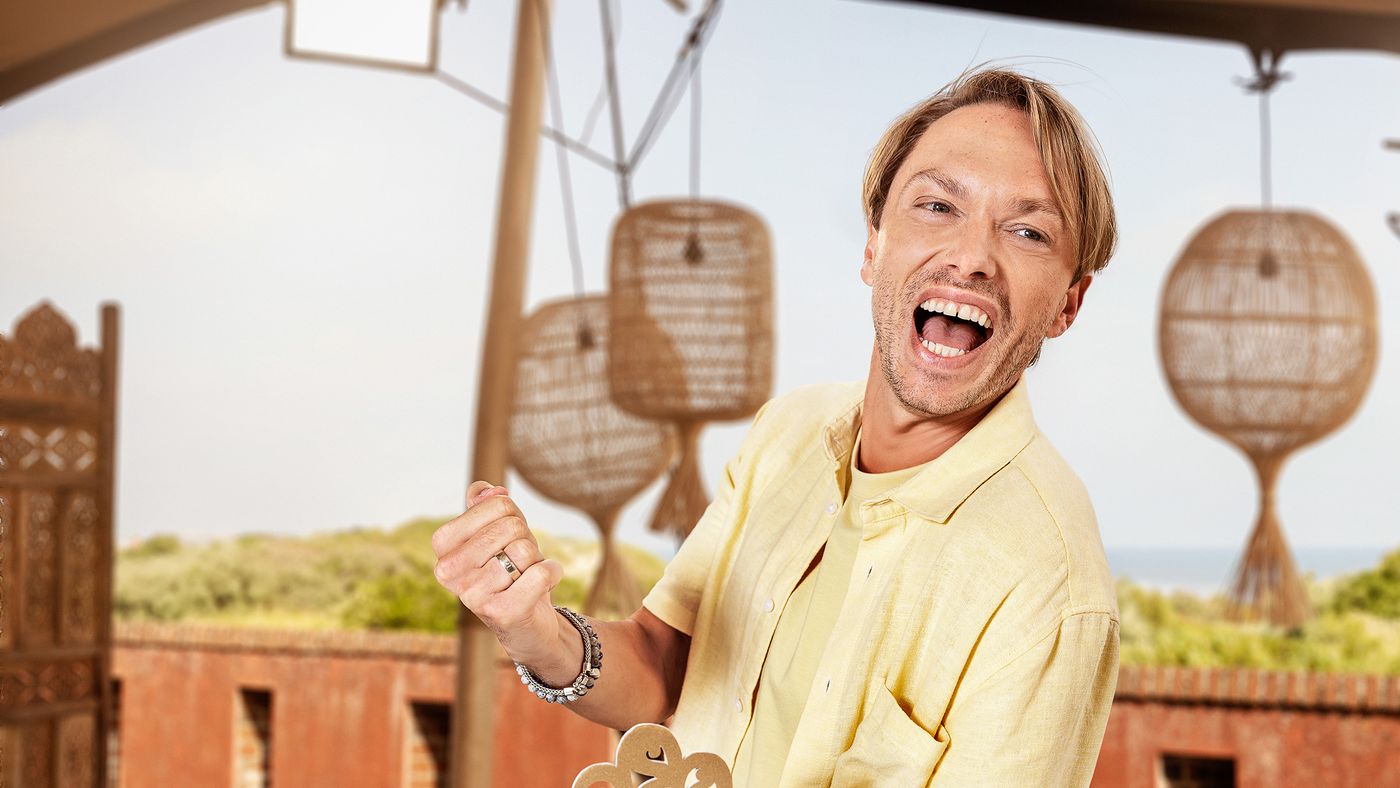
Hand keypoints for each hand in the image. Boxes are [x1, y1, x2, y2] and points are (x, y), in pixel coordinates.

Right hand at [431, 481, 567, 665]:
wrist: (525, 623)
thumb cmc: (508, 568)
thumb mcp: (495, 531)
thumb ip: (486, 503)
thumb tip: (490, 490)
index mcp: (443, 545)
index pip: (496, 504)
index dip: (513, 516)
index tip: (506, 539)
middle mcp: (448, 571)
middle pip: (511, 526)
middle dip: (525, 540)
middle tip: (518, 562)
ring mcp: (471, 595)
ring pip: (525, 550)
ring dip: (536, 560)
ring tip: (524, 576)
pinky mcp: (501, 613)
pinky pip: (542, 574)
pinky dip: (553, 573)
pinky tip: (542, 586)